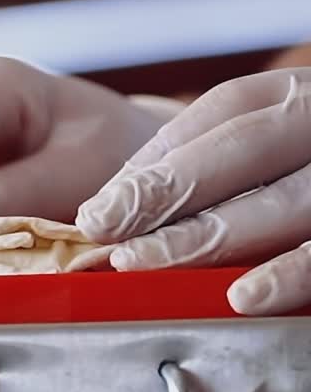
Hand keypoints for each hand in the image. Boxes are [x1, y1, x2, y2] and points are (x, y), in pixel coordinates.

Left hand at [77, 69, 310, 315]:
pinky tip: (248, 296)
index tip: (100, 211)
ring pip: (292, 201)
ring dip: (214, 237)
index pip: (226, 112)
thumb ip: (209, 157)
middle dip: (170, 196)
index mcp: (305, 95)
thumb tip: (117, 201)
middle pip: (250, 148)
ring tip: (150, 265)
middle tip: (111, 242)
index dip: (158, 160)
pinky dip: (293, 276)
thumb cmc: (307, 164)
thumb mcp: (276, 140)